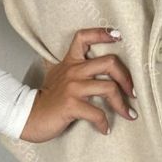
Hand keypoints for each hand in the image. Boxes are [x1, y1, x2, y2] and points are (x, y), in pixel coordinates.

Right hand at [19, 27, 137, 142]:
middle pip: (109, 63)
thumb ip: (76, 68)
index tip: (118, 36)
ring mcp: (72, 88)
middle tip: (133, 92)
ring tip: (129, 114)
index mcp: (70, 61)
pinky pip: (97, 113)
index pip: (84, 37)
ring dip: (122, 104)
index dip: (102, 33)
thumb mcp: (60, 75)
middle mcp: (73, 71)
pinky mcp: (71, 105)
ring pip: (108, 88)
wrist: (28, 115)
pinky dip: (104, 123)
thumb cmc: (49, 98)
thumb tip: (99, 68)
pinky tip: (105, 129)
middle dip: (127, 78)